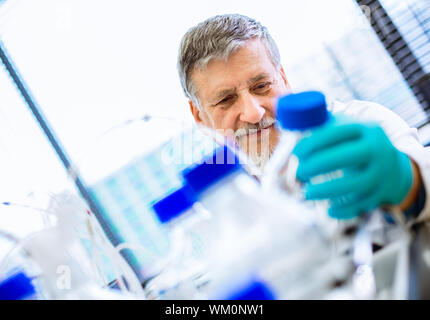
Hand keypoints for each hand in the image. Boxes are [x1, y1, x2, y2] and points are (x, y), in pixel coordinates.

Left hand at [293, 121, 413, 219]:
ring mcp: (383, 173)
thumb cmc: (357, 147)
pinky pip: (362, 204)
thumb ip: (324, 128)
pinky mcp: (383, 193)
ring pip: (356, 183)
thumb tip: (292, 126)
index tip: (297, 153)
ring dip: (327, 190)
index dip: (313, 143)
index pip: (337, 133)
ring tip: (307, 193)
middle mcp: (378, 149)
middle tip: (299, 172)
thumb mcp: (347, 131)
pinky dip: (344, 209)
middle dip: (318, 165)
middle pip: (348, 157)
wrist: (394, 169)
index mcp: (366, 129)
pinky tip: (328, 210)